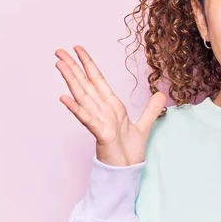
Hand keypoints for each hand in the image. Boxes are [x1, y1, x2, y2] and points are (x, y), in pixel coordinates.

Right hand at [55, 45, 166, 165]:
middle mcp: (103, 111)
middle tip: (59, 51)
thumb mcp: (145, 125)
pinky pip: (87, 119)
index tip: (78, 49)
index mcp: (111, 106)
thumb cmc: (129, 152)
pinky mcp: (100, 134)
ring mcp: (99, 122)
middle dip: (73, 67)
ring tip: (60, 66)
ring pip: (83, 97)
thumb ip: (152, 109)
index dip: (89, 64)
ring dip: (71, 81)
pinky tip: (64, 98)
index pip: (97, 81)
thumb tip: (161, 94)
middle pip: (85, 85)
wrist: (127, 172)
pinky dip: (77, 109)